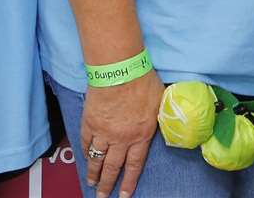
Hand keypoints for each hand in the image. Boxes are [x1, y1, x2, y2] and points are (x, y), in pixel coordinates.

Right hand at [81, 71, 162, 197]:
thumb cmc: (143, 81)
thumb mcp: (160, 101)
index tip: (123, 195)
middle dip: (107, 184)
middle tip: (102, 196)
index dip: (129, 182)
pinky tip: (86, 158)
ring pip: (97, 158)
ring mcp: (103, 132)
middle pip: (113, 167)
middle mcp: (121, 139)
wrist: (119, 69)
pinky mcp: (90, 122)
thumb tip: (167, 120)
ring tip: (91, 183)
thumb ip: (159, 117)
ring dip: (93, 172)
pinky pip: (86, 142)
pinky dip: (85, 152)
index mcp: (141, 135)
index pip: (134, 165)